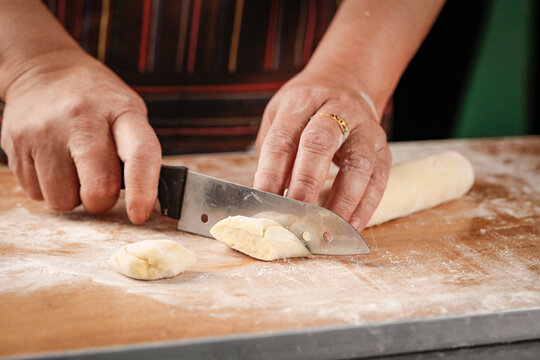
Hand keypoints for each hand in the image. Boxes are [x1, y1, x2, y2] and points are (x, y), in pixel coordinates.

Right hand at [1, 49, 160, 223]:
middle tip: (101, 187)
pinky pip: (36, 195)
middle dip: (102, 201)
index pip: (140, 155)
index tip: (140, 215)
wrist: (44, 69)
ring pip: (63, 200)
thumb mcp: (128, 111)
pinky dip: (49, 189)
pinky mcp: (16, 143)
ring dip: (72, 197)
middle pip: (98, 189)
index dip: (143, 191)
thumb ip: (139, 151)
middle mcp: (82, 118)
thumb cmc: (97, 100)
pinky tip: (53, 163)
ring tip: (73, 168)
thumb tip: (147, 198)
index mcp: (121, 111)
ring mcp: (45, 131)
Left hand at [254, 67, 390, 230]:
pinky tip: (350, 226)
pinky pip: (378, 180)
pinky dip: (365, 207)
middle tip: (295, 214)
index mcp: (302, 101)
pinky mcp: (382, 149)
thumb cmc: (307, 109)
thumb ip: (275, 152)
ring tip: (325, 228)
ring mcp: (364, 129)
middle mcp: (337, 110)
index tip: (264, 202)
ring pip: (357, 164)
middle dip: (306, 183)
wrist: (347, 83)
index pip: (283, 139)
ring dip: (341, 201)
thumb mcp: (281, 116)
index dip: (272, 173)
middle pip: (320, 144)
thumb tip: (268, 196)